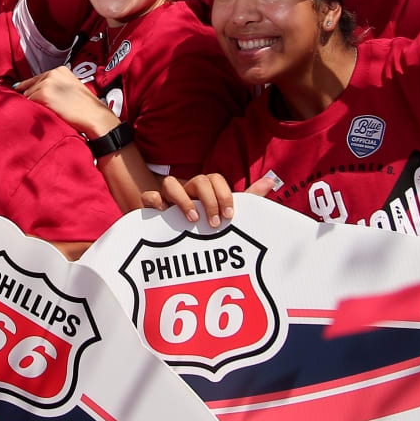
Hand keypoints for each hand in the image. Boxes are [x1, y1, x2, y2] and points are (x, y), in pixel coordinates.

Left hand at [15, 66, 118, 138]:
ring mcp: (47, 83)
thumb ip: (55, 86)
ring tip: (44, 112)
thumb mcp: (71, 88)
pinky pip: (30, 103)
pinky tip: (43, 114)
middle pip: (30, 86)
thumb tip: (36, 92)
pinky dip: (33, 110)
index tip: (19, 89)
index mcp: (60, 70)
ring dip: (32, 104)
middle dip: (31, 97)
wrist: (94, 116)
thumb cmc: (85, 107)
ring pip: (28, 95)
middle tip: (37, 108)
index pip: (37, 77)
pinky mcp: (43, 95)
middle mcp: (52, 73)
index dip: (29, 86)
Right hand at [157, 173, 275, 226]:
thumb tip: (272, 181)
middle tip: (215, 224)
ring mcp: (167, 199)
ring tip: (194, 219)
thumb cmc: (202, 226)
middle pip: (198, 180)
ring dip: (184, 199)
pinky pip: (148, 196)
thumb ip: (247, 198)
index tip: (230, 217)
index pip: (215, 179)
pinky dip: (154, 200)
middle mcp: (186, 191)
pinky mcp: (151, 210)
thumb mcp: (224, 214)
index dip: (224, 194)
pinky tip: (163, 212)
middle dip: (209, 200)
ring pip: (171, 183)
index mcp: (204, 192)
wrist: (173, 241)